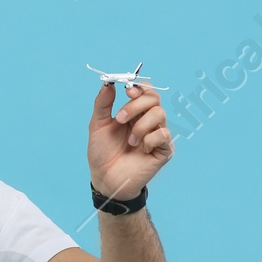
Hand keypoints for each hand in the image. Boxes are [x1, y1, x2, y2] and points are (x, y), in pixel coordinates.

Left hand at [88, 81, 173, 200]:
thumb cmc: (102, 153)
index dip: (139, 87)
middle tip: (120, 119)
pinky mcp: (164, 150)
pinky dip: (149, 139)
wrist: (105, 179)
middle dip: (136, 105)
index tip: (127, 90)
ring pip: (160, 114)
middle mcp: (148, 121)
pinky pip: (163, 135)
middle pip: (154, 98)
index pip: (145, 91)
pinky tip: (140, 149)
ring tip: (129, 141)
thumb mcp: (97, 125)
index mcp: (134, 112)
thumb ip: (103, 103)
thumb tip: (109, 83)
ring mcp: (157, 135)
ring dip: (140, 125)